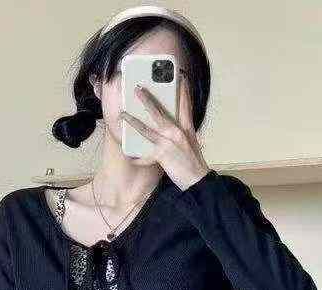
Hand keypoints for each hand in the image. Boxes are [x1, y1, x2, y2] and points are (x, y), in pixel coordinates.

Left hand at [120, 71, 209, 190]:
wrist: (198, 181)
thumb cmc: (194, 164)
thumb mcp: (192, 144)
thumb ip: (183, 135)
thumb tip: (175, 130)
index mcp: (187, 128)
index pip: (185, 105)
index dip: (183, 90)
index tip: (181, 76)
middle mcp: (178, 132)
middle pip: (159, 112)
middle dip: (147, 99)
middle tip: (138, 88)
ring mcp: (169, 142)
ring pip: (146, 128)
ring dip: (133, 121)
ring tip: (123, 114)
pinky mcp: (162, 154)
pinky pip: (144, 156)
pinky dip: (136, 158)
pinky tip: (128, 156)